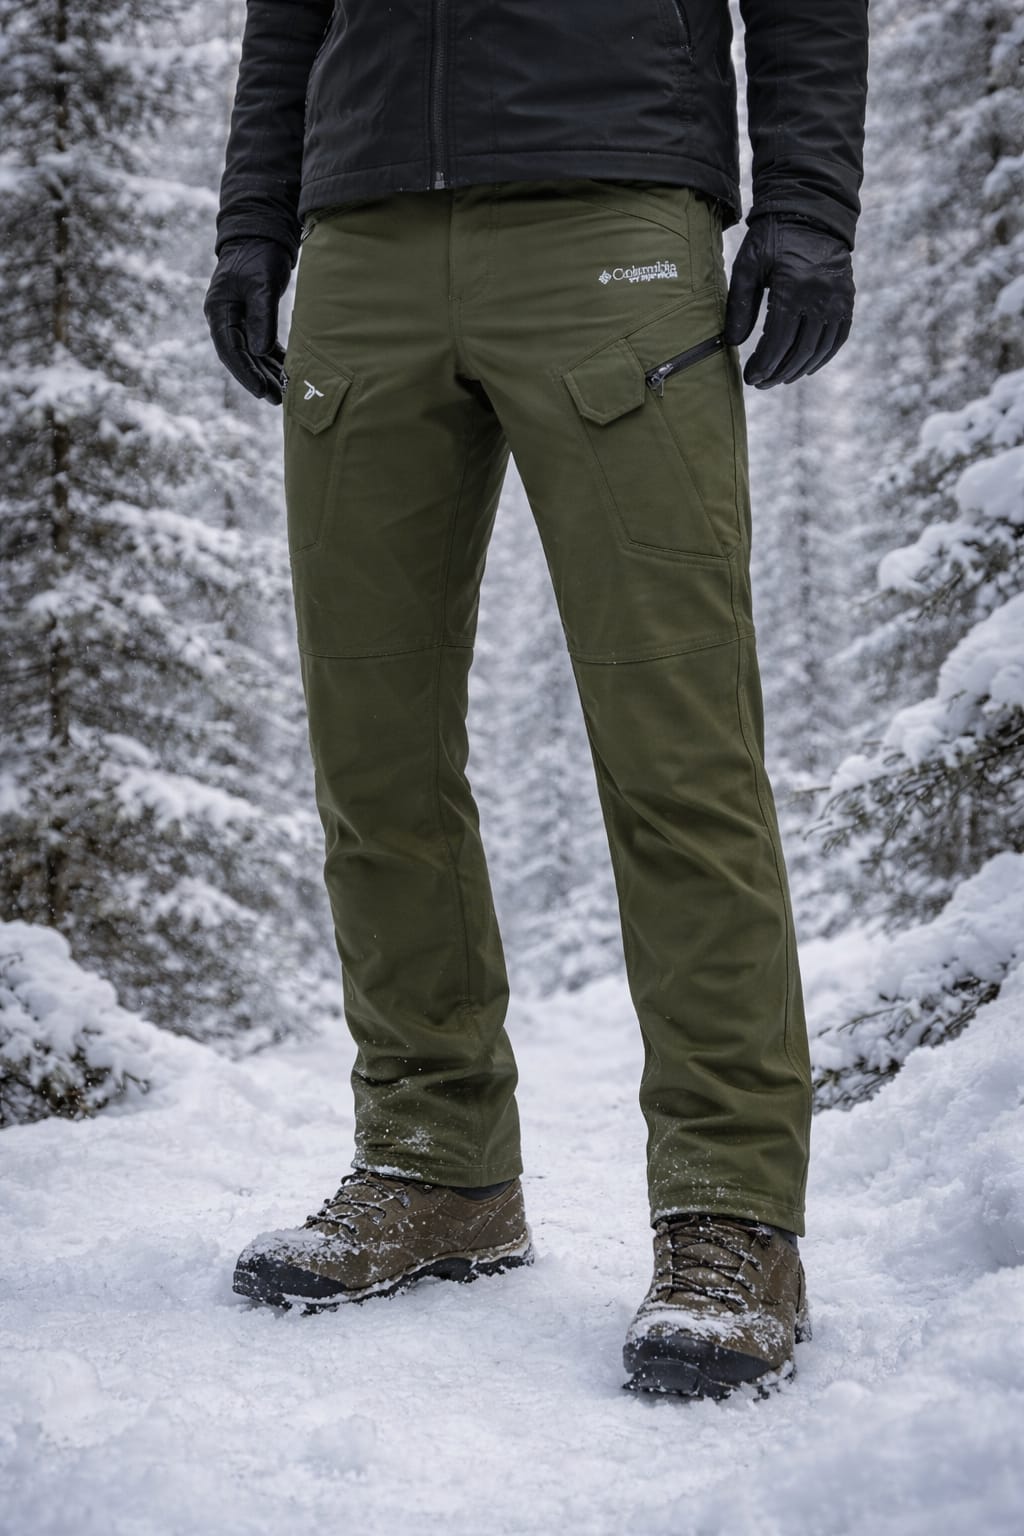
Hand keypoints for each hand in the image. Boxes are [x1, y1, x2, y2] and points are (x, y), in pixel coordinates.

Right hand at [203, 238, 292, 403]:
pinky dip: (274, 359)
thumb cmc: (259, 255)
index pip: (230, 350)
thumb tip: (260, 352)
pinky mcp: (252, 318)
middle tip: (278, 399)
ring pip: (252, 354)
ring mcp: (237, 320)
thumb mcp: (261, 285)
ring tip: (285, 392)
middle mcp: (225, 319)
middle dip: (259, 379)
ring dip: (268, 373)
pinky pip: (262, 345)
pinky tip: (286, 373)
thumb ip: (260, 318)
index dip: (245, 373)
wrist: (261, 234)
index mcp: (219, 311)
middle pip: (240, 357)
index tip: (261, 390)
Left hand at [724, 215, 854, 387]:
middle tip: (762, 383)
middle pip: (799, 350)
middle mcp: (820, 296)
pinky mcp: (847, 299)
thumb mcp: (749, 265)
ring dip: (798, 369)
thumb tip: (733, 343)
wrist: (811, 213)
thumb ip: (740, 304)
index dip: (765, 364)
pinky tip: (805, 367)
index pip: (778, 341)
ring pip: (819, 348)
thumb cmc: (772, 239)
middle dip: (779, 372)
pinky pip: (838, 337)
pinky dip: (822, 356)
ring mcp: (838, 299)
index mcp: (793, 287)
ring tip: (780, 378)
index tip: (752, 378)